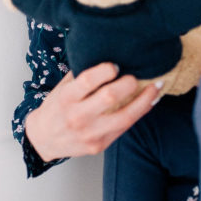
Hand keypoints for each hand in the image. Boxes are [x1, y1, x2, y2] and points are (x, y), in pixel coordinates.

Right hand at [24, 63, 159, 160]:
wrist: (44, 140)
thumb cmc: (57, 108)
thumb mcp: (62, 88)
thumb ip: (81, 75)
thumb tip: (108, 54)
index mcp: (66, 98)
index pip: (87, 81)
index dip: (105, 70)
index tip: (116, 65)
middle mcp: (77, 117)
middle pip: (109, 98)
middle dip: (128, 84)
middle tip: (135, 76)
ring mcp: (90, 133)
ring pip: (125, 117)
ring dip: (144, 100)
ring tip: (157, 87)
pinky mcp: (100, 145)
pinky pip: (125, 128)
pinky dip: (140, 113)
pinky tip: (149, 102)